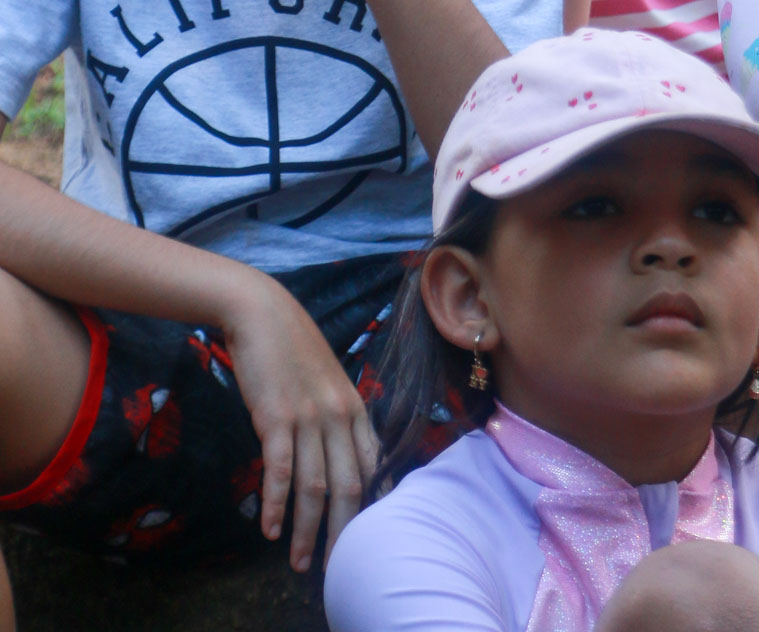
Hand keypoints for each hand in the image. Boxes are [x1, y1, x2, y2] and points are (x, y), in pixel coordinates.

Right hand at [221, 270, 377, 570]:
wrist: (262, 313)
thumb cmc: (292, 347)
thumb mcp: (327, 381)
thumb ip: (337, 416)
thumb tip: (340, 456)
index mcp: (355, 407)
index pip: (374, 467)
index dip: (373, 507)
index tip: (368, 538)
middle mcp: (339, 415)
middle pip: (350, 486)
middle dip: (343, 532)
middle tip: (335, 567)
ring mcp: (309, 417)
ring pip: (315, 487)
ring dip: (307, 530)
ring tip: (300, 563)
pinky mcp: (276, 418)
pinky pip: (280, 471)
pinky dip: (277, 505)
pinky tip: (270, 530)